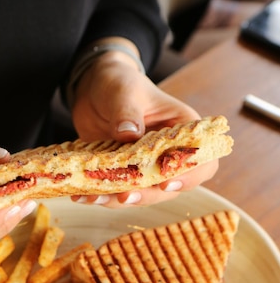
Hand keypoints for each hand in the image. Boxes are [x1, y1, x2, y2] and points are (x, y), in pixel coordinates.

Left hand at [70, 45, 218, 206]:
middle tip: (124, 197)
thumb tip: (129, 133)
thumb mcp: (124, 91)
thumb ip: (127, 112)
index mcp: (183, 130)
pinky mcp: (121, 173)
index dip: (188, 176)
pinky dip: (100, 195)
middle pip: (169, 186)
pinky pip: (115, 190)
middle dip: (146, 195)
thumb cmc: (119, 82)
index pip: (200, 160)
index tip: (164, 183)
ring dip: (118, 200)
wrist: (94, 88)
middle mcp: (168, 153)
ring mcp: (144, 166)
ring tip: (95, 197)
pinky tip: (81, 195)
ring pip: (140, 193)